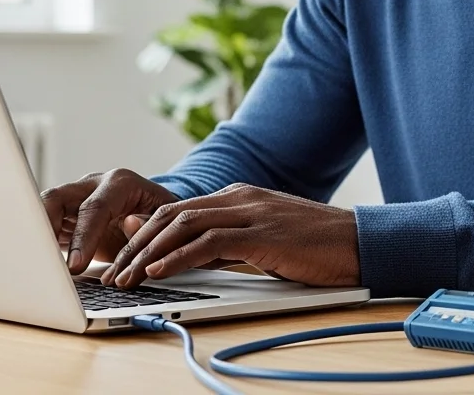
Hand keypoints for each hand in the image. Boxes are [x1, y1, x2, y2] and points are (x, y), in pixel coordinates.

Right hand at [40, 168, 177, 273]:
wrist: (152, 209)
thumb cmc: (160, 214)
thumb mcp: (166, 217)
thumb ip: (150, 223)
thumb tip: (132, 226)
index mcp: (119, 184)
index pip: (94, 207)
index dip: (83, 237)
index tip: (76, 265)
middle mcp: (91, 186)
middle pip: (56, 199)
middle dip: (44, 228)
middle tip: (43, 262)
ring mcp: (75, 200)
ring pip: (43, 210)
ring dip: (36, 236)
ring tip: (35, 264)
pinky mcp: (65, 218)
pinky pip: (45, 229)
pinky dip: (40, 246)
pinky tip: (39, 265)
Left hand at [100, 183, 359, 288]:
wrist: (360, 241)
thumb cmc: (315, 247)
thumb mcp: (262, 239)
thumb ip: (223, 239)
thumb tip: (182, 247)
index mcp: (238, 196)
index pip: (176, 211)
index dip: (143, 235)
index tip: (121, 260)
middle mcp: (239, 197)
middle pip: (171, 215)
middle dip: (136, 244)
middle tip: (113, 272)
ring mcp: (251, 212)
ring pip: (183, 225)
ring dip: (148, 253)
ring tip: (126, 277)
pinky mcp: (262, 233)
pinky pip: (209, 243)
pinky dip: (178, 257)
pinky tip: (159, 271)